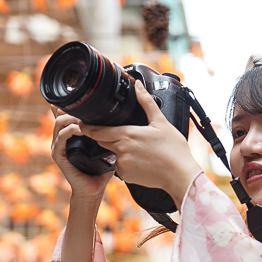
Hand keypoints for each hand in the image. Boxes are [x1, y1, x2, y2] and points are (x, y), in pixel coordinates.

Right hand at [50, 105, 113, 202]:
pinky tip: (80, 129)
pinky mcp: (58, 155)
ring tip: (85, 118)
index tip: (83, 99)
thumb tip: (120, 120)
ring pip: (59, 122)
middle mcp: (62, 139)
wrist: (93, 190)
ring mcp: (58, 146)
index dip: (70, 104)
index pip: (65, 113)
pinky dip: (70, 130)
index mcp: (70, 135)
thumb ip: (106, 133)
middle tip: (88, 108)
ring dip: (72, 117)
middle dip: (73, 108)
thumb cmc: (100, 170)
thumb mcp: (104, 146)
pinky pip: (61, 137)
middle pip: (61, 114)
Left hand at [78, 80, 202, 205]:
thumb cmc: (173, 149)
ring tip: (139, 149)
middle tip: (122, 134)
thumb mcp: (161, 122)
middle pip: (103, 141)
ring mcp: (122, 164)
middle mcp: (121, 150)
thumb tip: (138, 85)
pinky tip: (140, 161)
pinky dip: (126, 163)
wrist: (180, 175)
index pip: (98, 131)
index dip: (87, 127)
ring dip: (118, 150)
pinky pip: (120, 167)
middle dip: (105, 137)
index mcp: (127, 134)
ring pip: (112, 154)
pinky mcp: (126, 176)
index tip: (81, 123)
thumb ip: (146, 102)